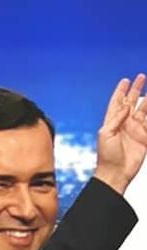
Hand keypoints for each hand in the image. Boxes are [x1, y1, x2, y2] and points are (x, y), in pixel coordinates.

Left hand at [94, 73, 146, 193]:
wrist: (116, 172)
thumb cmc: (106, 155)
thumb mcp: (106, 134)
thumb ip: (116, 118)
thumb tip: (125, 106)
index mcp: (112, 122)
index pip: (116, 102)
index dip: (121, 91)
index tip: (125, 80)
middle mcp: (124, 123)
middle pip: (131, 102)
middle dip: (136, 89)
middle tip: (141, 77)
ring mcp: (135, 129)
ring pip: (144, 109)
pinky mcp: (145, 136)